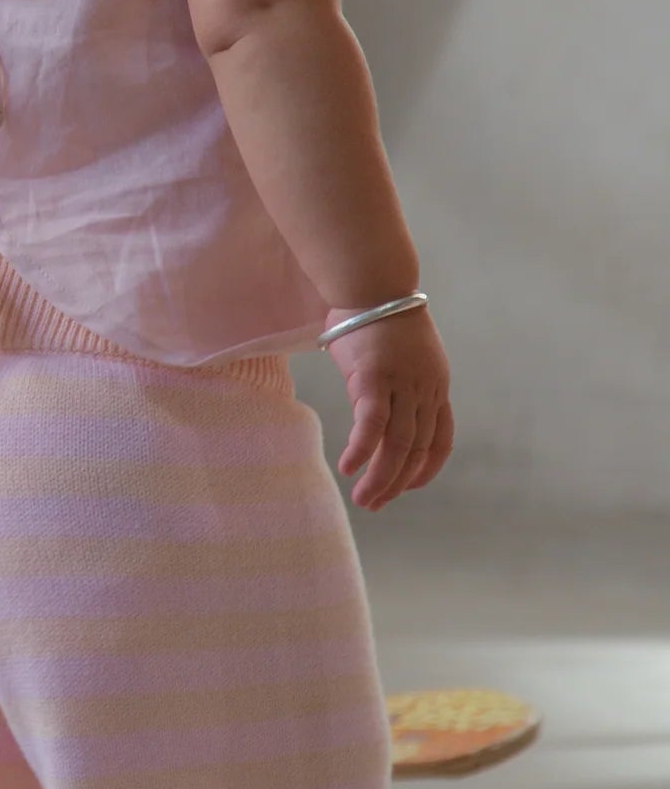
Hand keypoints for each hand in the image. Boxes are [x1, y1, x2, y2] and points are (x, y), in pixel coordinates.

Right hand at [326, 305, 453, 511]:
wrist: (372, 284)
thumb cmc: (378, 317)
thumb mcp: (399, 359)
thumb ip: (395, 388)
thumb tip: (374, 412)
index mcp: (436, 386)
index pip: (441, 441)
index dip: (426, 470)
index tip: (408, 487)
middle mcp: (426, 390)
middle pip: (417, 450)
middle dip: (398, 483)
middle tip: (375, 504)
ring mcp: (404, 385)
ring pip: (398, 445)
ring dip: (381, 478)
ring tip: (363, 499)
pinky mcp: (376, 378)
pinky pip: (373, 425)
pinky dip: (363, 450)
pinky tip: (348, 467)